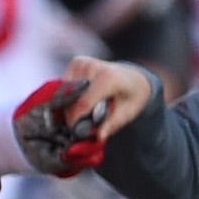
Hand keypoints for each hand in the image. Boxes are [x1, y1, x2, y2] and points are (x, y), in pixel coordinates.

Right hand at [40, 59, 154, 159]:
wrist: (134, 77)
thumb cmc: (132, 96)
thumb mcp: (128, 113)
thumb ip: (112, 124)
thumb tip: (99, 136)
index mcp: (108, 78)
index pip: (83, 103)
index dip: (76, 120)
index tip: (75, 132)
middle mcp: (93, 66)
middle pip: (71, 96)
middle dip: (71, 113)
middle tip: (80, 125)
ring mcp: (83, 62)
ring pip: (64, 90)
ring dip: (69, 104)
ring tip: (83, 112)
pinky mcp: (76, 62)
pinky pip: (65, 84)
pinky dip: (69, 95)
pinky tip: (80, 99)